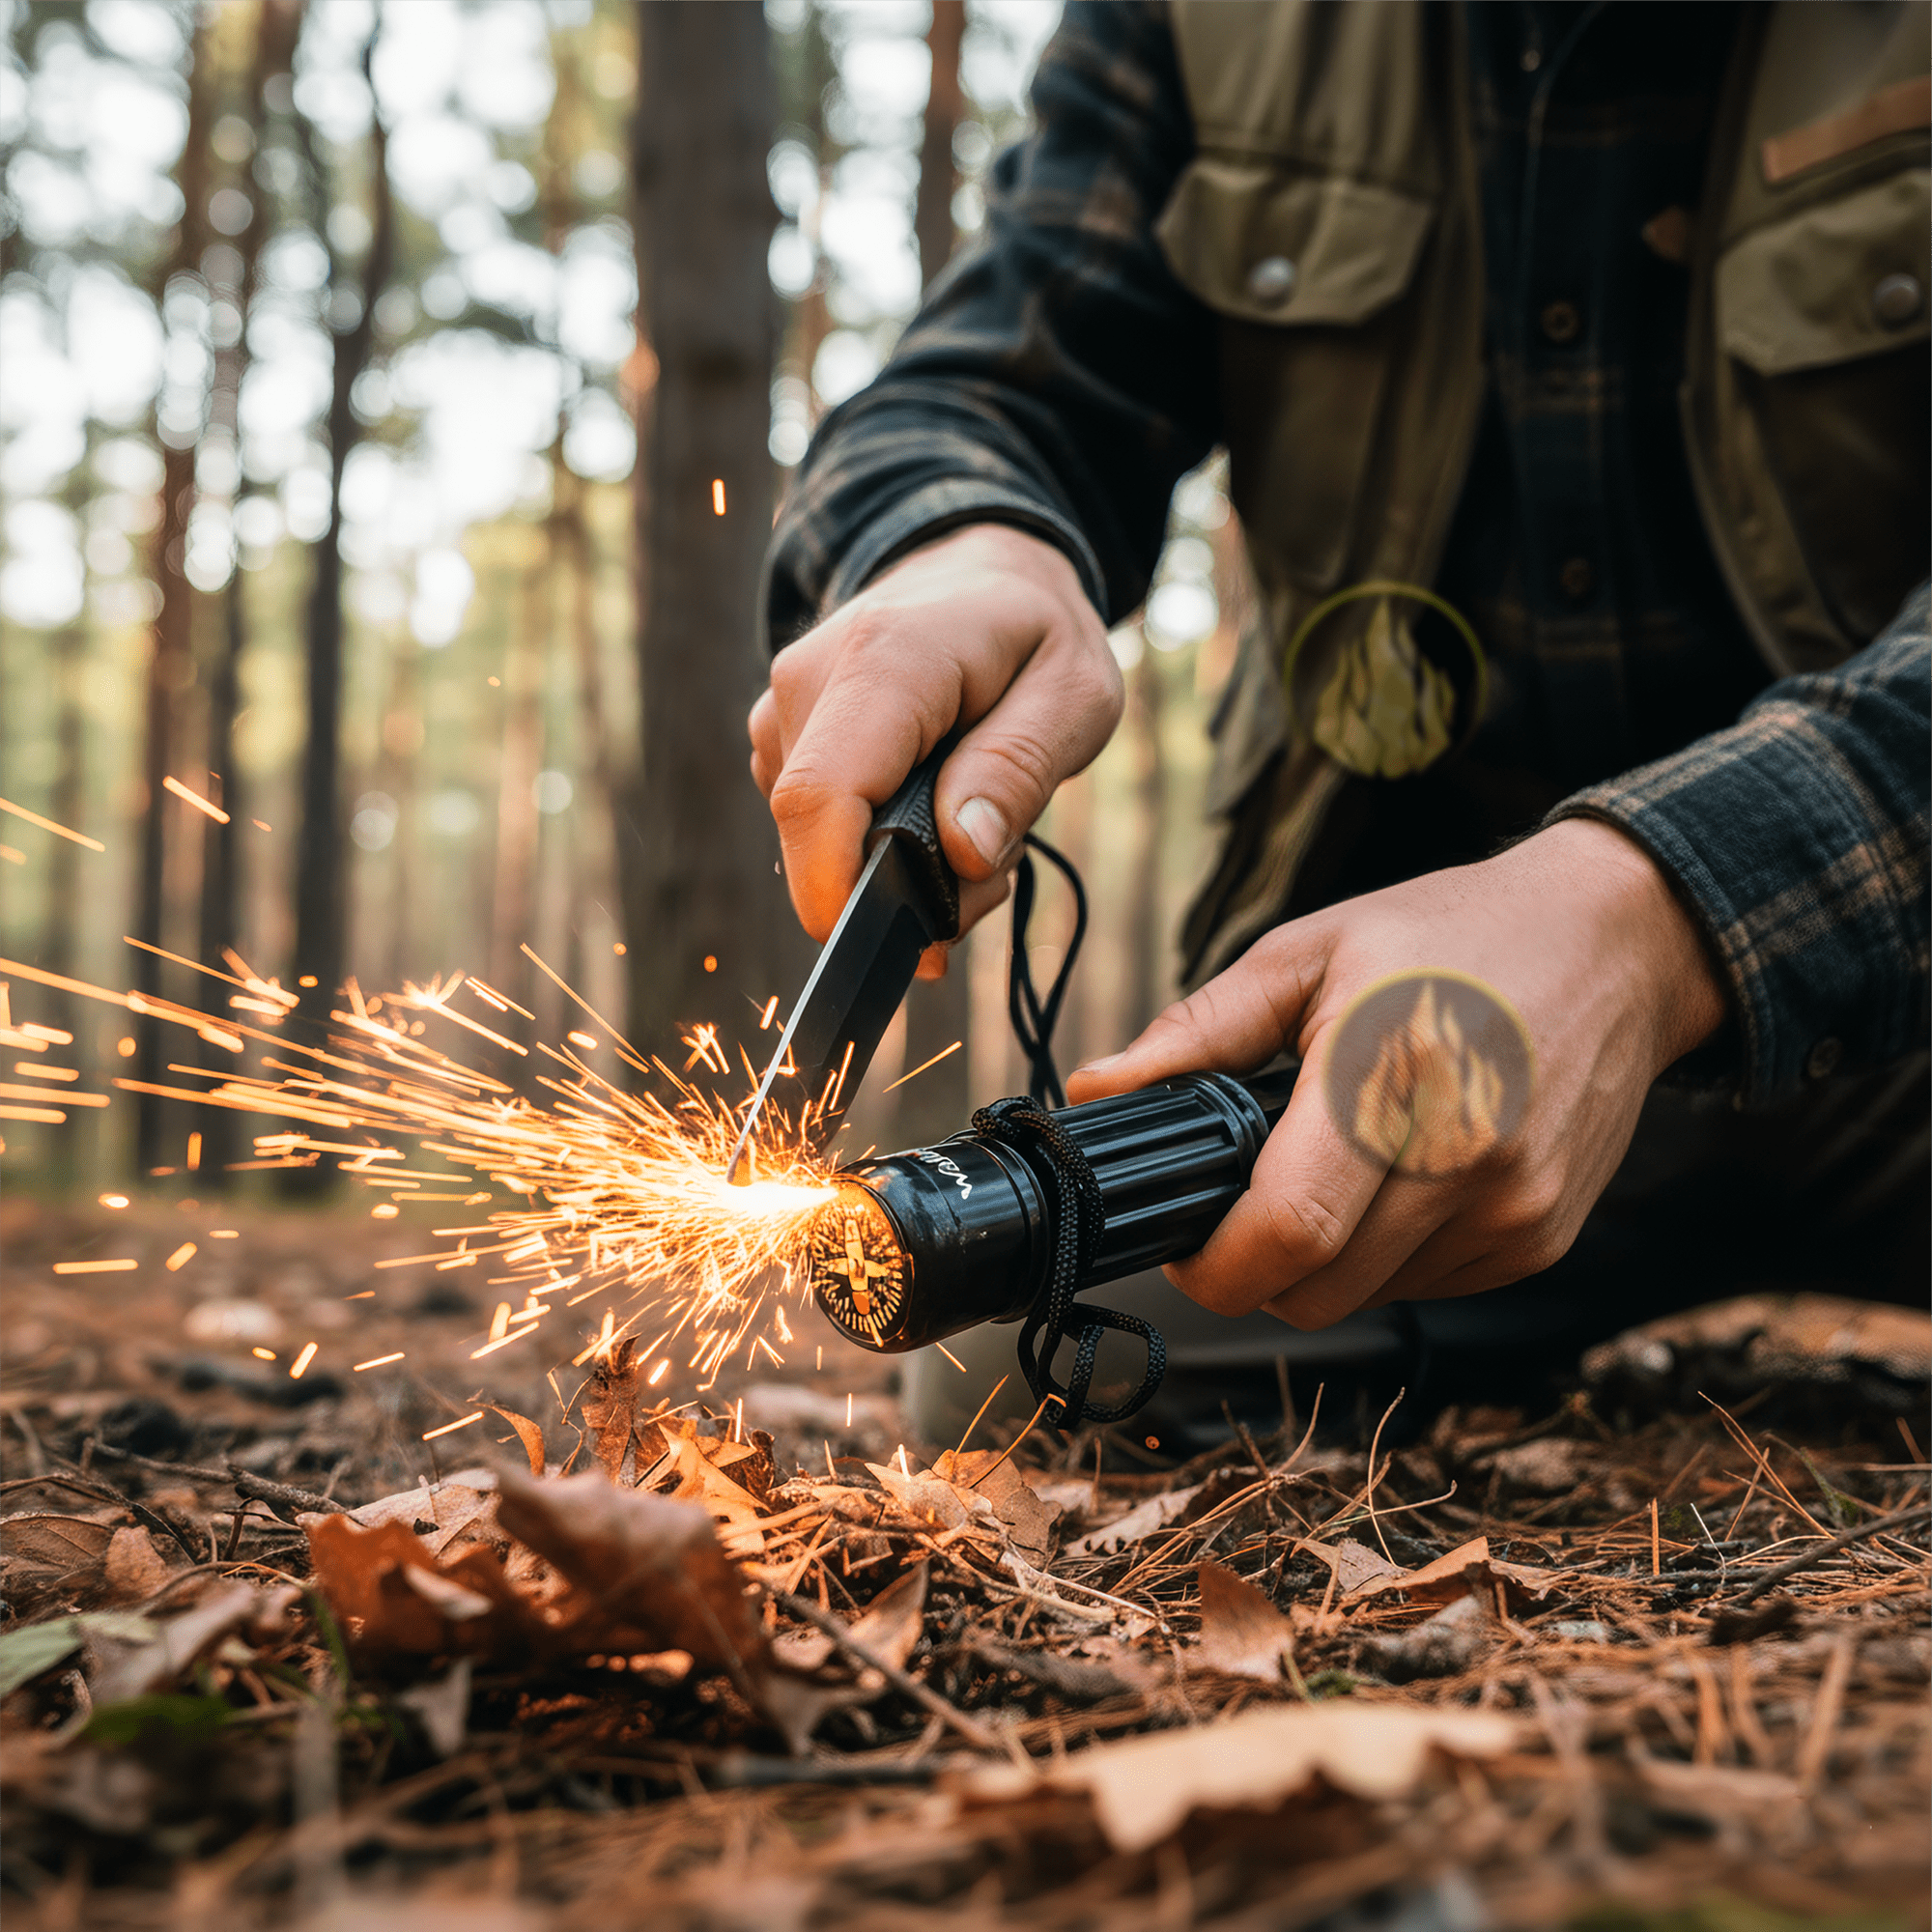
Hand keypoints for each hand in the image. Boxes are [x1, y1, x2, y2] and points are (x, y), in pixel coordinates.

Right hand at [749, 525, 1120, 976]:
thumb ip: (1019, 768)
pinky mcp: (780, 740)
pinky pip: (817, 827)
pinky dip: (875, 846)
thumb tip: (962, 848)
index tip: (900, 945)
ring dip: (898, 870)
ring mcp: (783, 712)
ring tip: (972, 823)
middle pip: (818, 837)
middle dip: (902, 892)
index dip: (837, 891)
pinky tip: (929, 811)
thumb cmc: (1034, 632)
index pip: (820, 797)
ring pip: (816, 843)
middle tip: (991, 874)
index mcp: (884, 661)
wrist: (976, 570)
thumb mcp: (1075, 694)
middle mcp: (808, 682)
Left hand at [1066, 819, 1727, 1325]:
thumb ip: (1196, 1033)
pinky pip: (1428, 1287)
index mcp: (1391, 1078)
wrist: (1621, 943)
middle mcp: (1465, 1160)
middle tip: (1238, 1207)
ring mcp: (1514, 1211)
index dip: (1213, 1266)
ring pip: (1367, 1300)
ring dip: (1323, 1263)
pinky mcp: (1542, 1238)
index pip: (1287, 1233)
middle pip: (1316, 1292)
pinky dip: (1388, 1256)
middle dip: (1254, 1270)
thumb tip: (1094, 1091)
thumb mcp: (1310, 953)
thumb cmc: (1454, 934)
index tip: (1184, 1244)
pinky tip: (1397, 1179)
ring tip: (1330, 1171)